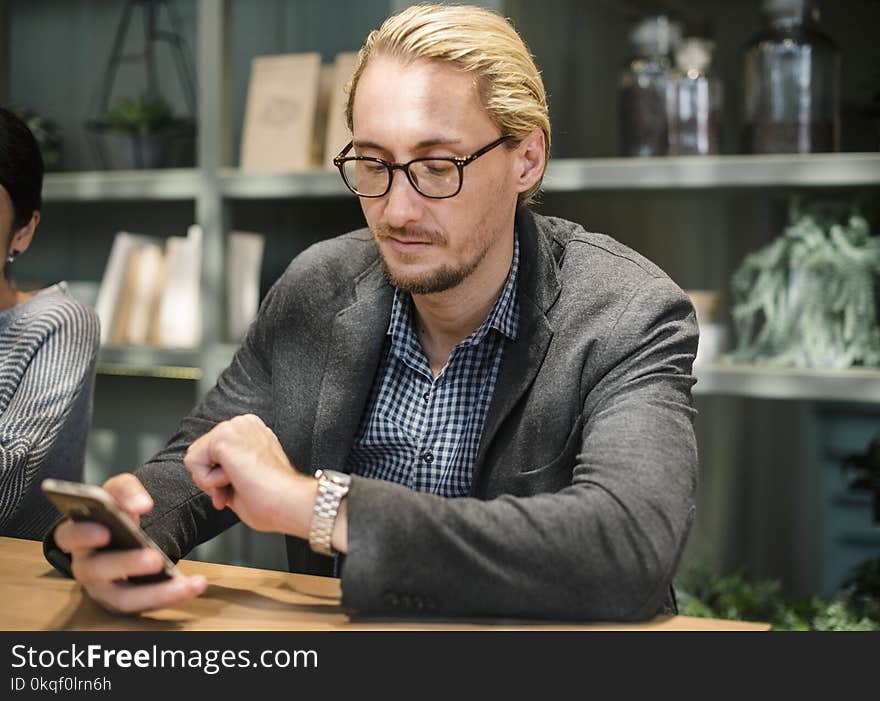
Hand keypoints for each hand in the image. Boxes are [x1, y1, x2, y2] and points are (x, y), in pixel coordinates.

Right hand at [53, 473, 206, 613]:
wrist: (129, 532)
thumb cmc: (116, 512)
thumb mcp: (119, 491)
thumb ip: (127, 490)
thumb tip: (141, 505)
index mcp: (78, 536)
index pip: (68, 537)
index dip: (83, 535)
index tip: (105, 531)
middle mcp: (87, 566)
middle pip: (97, 571)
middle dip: (127, 564)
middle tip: (154, 559)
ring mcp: (104, 588)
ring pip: (124, 598)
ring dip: (156, 593)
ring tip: (185, 584)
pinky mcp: (126, 601)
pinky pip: (147, 605)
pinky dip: (171, 596)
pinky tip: (194, 585)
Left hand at [184, 414, 316, 536]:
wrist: (287, 501)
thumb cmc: (275, 498)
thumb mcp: (245, 477)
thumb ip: (225, 470)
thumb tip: (205, 476)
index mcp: (253, 431)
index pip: (214, 453)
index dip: (219, 478)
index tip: (237, 488)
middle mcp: (244, 424)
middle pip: (201, 453)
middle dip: (212, 480)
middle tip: (232, 491)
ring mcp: (234, 427)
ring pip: (196, 458)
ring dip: (212, 480)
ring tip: (239, 483)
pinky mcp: (223, 436)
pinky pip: (193, 463)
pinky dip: (209, 481)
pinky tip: (234, 479)